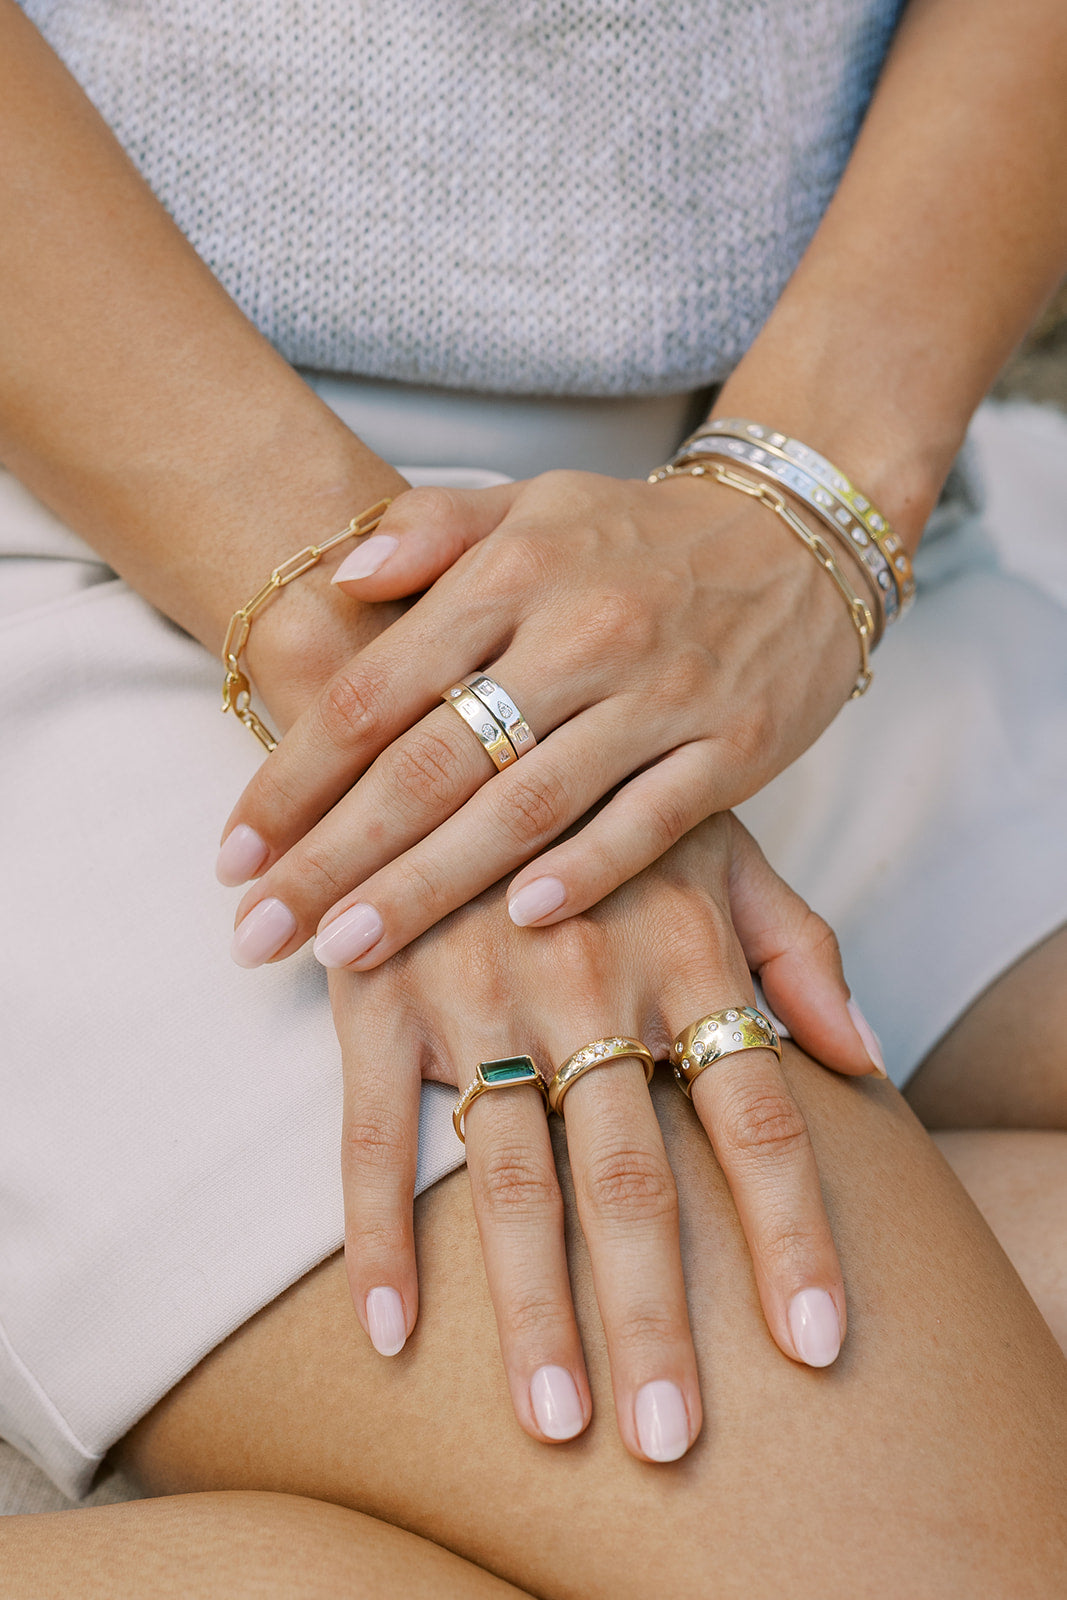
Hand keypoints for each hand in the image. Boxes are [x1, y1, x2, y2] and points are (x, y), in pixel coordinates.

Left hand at [219, 470, 864, 969]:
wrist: (802, 533)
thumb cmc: (639, 537)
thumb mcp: (533, 502)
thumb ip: (432, 529)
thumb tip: (340, 575)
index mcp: (514, 569)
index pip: (376, 691)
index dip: (294, 779)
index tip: (233, 855)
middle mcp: (580, 631)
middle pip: (432, 764)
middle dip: (335, 857)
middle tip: (262, 934)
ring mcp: (662, 692)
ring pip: (527, 805)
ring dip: (432, 885)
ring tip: (348, 948)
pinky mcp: (733, 746)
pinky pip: (650, 822)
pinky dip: (586, 871)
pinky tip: (520, 923)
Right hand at [334, 811, 882, 1462]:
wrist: (433, 700)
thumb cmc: (592, 786)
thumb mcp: (715, 839)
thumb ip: (795, 945)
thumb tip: (869, 1055)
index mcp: (682, 948)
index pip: (757, 1109)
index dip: (789, 1231)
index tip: (813, 1344)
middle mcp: (587, 979)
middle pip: (635, 1174)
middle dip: (656, 1315)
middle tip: (666, 1435)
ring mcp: (474, 990)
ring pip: (512, 1175)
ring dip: (532, 1309)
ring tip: (556, 1420)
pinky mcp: (374, 996)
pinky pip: (370, 1137)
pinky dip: (378, 1237)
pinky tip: (390, 1334)